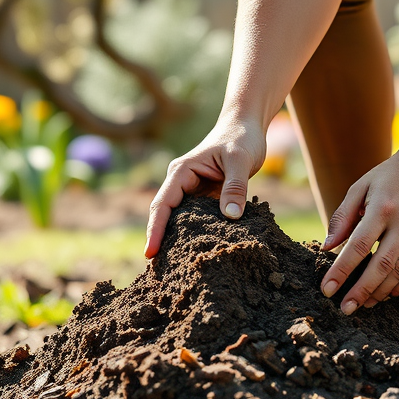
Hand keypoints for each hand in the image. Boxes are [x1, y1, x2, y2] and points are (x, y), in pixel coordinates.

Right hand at [144, 117, 265, 258]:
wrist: (248, 126)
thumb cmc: (241, 137)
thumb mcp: (240, 159)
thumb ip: (235, 187)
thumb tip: (231, 216)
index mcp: (181, 172)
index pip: (162, 204)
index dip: (155, 229)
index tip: (150, 253)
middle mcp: (182, 182)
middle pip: (165, 216)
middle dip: (160, 241)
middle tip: (158, 272)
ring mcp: (193, 191)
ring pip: (181, 220)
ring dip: (178, 241)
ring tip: (175, 270)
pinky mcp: (206, 198)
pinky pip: (199, 220)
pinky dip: (197, 235)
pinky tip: (199, 254)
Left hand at [318, 144, 398, 314]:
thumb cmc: (387, 176)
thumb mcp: (360, 188)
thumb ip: (343, 217)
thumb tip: (327, 247)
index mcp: (381, 209)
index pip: (358, 247)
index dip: (341, 271)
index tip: (327, 290)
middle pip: (381, 265)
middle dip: (361, 290)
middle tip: (345, 309)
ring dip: (380, 292)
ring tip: (363, 304)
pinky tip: (387, 294)